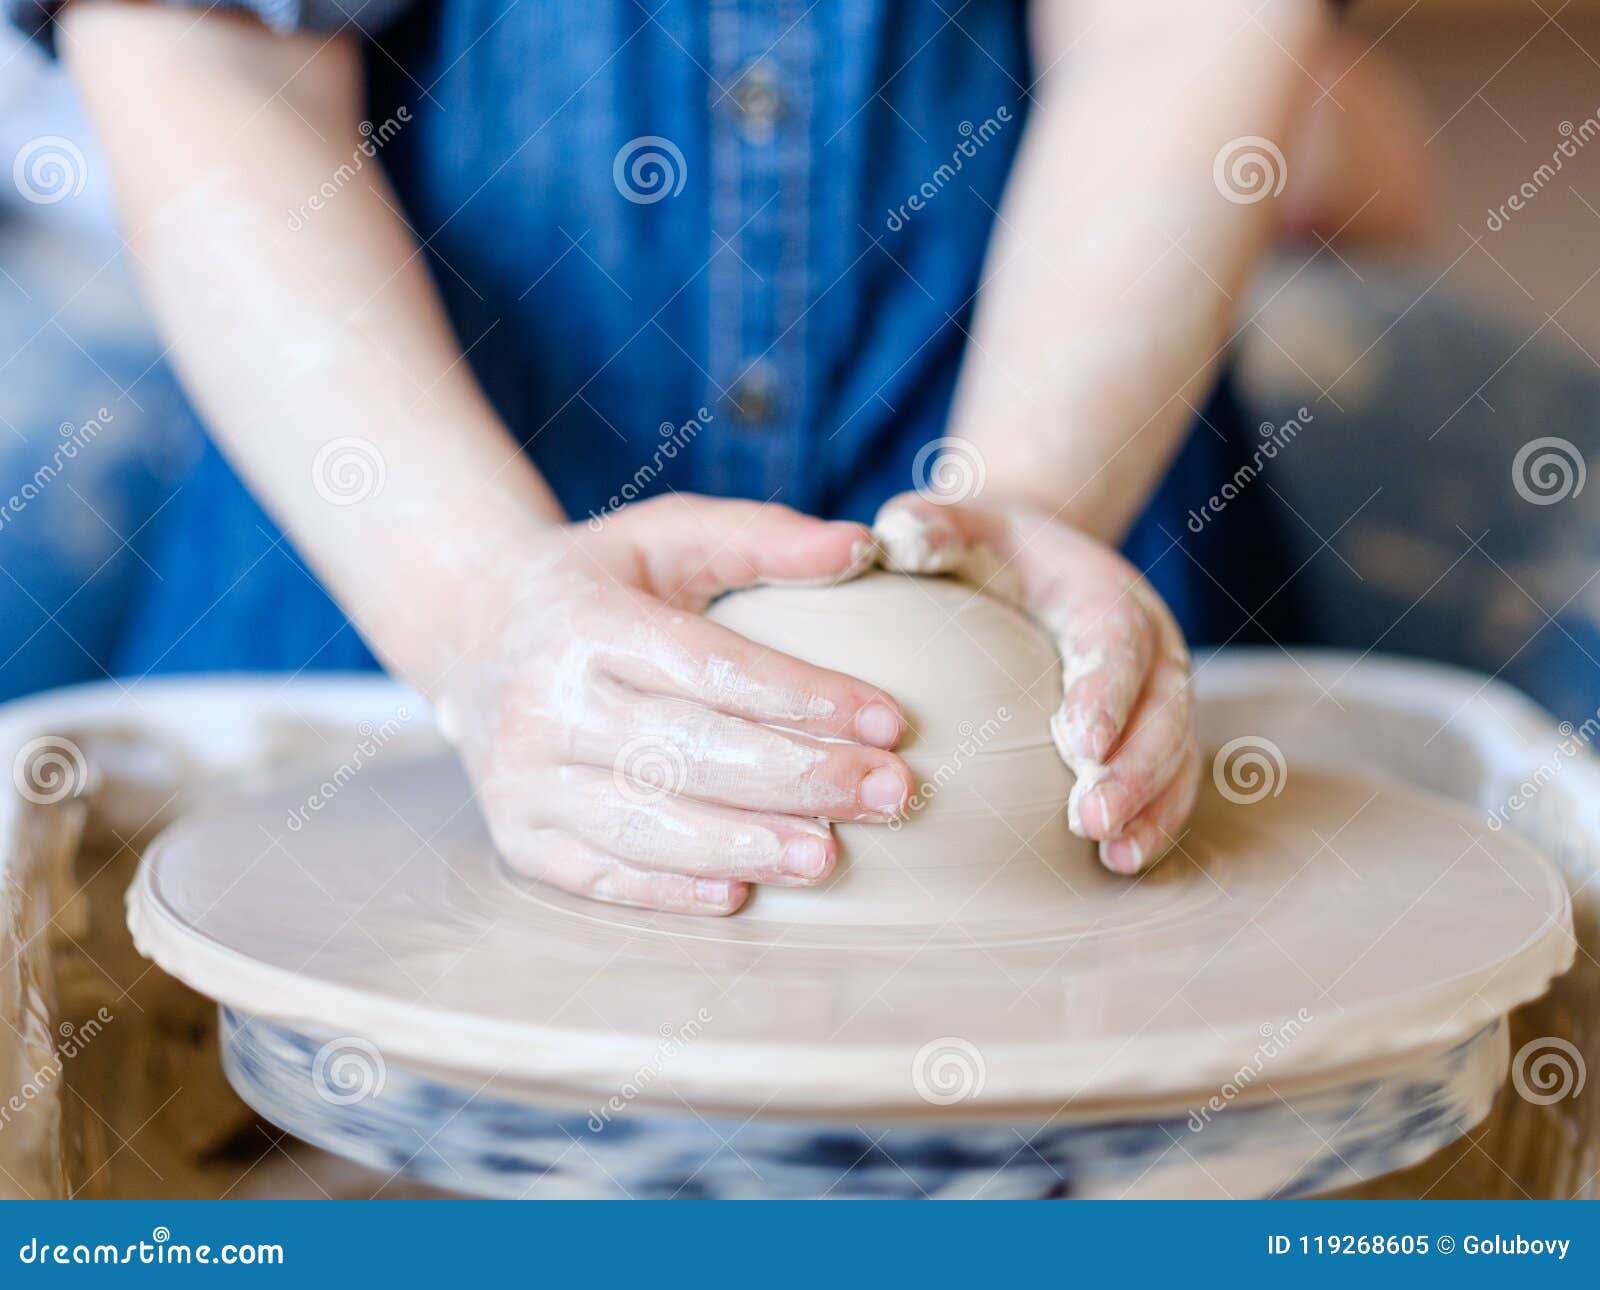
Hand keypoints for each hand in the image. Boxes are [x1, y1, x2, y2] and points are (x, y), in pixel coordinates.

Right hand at [437, 496, 912, 914]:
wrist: (468, 628)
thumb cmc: (596, 583)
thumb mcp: (667, 535)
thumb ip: (761, 537)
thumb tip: (862, 544)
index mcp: (586, 621)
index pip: (711, 669)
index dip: (804, 697)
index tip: (888, 720)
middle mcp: (545, 701)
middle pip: (686, 751)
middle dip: (798, 777)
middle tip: (890, 793)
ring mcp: (522, 776)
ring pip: (643, 824)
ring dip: (742, 844)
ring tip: (828, 857)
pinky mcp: (516, 834)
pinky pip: (598, 874)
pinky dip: (669, 890)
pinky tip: (741, 894)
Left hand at [873, 493, 1197, 874]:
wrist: (1027, 560)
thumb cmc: (979, 546)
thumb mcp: (952, 523)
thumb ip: (929, 528)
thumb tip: (898, 543)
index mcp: (1103, 592)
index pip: (1115, 643)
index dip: (1105, 693)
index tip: (1079, 744)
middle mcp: (1148, 643)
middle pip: (1162, 709)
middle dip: (1134, 768)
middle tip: (1091, 819)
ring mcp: (1158, 693)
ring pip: (1176, 754)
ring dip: (1151, 807)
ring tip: (1114, 855)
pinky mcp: (1152, 733)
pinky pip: (1169, 783)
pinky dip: (1155, 823)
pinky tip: (1121, 863)